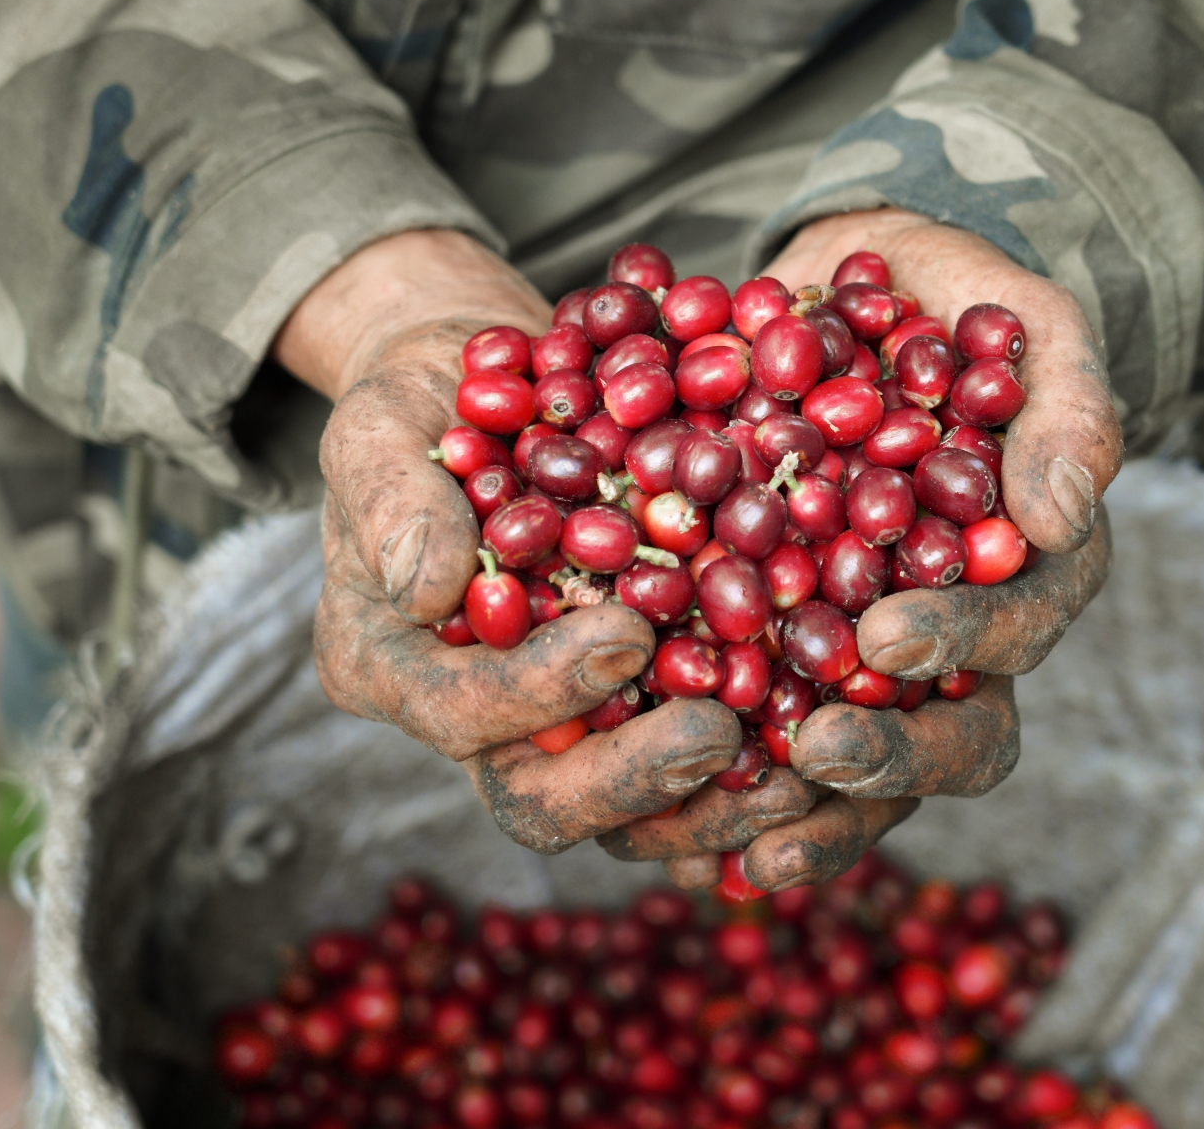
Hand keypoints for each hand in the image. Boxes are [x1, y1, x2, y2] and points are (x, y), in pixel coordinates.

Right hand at [278, 231, 778, 852]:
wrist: (482, 390)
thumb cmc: (421, 402)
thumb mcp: (381, 425)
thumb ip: (393, 498)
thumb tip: (427, 589)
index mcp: (390, 665)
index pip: (459, 710)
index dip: (538, 689)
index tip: (624, 634)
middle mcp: (472, 716)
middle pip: (542, 797)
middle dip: (632, 778)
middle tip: (716, 734)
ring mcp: (555, 724)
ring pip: (626, 812)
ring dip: (710, 802)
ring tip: (795, 773)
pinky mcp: (630, 707)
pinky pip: (687, 774)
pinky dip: (748, 775)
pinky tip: (822, 759)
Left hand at [598, 209, 1121, 888]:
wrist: (844, 290)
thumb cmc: (947, 298)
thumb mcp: (1021, 320)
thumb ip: (1064, 404)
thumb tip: (1059, 516)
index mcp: (1030, 568)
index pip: (1019, 628)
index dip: (962, 643)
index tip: (888, 634)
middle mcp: (961, 635)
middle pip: (955, 735)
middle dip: (891, 754)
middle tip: (815, 747)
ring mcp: (872, 655)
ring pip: (864, 766)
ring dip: (809, 809)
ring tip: (739, 829)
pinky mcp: (784, 653)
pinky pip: (766, 740)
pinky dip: (726, 789)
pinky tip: (664, 818)